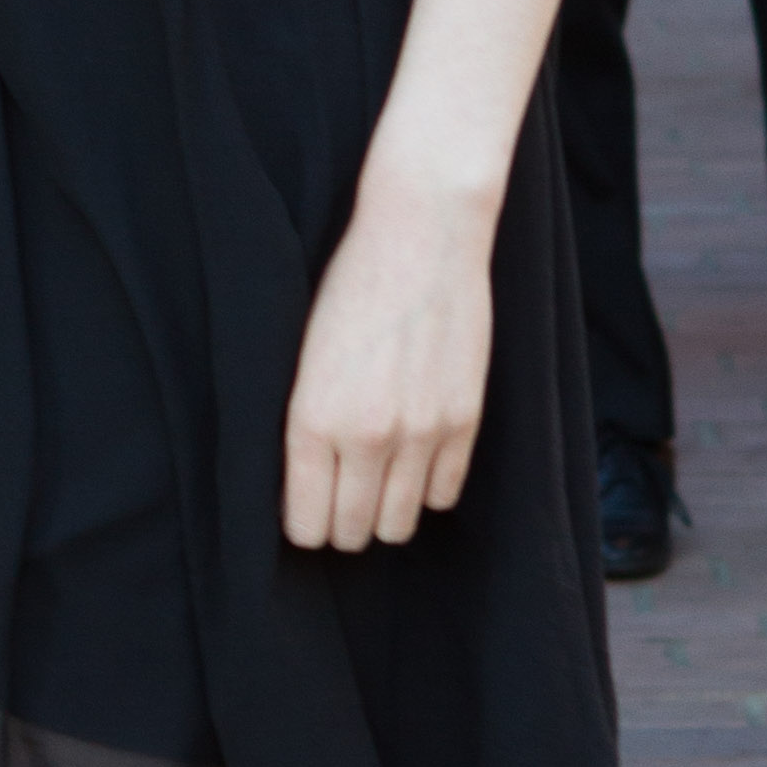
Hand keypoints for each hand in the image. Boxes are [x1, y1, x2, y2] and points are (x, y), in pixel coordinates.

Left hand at [282, 169, 495, 551]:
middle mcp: (365, 436)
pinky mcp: (464, 420)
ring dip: (384, 513)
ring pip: (400, 523)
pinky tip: (412, 462)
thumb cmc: (349, 286)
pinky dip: (426, 487)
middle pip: (353, 531)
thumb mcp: (301, 359)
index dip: (304, 526)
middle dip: (341, 525)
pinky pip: (444, 494)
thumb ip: (303, 427)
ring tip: (375, 484)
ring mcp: (421, 432)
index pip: (306, 524)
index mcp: (311, 420)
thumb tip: (302, 488)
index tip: (306, 511)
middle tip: (338, 500)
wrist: (420, 234)